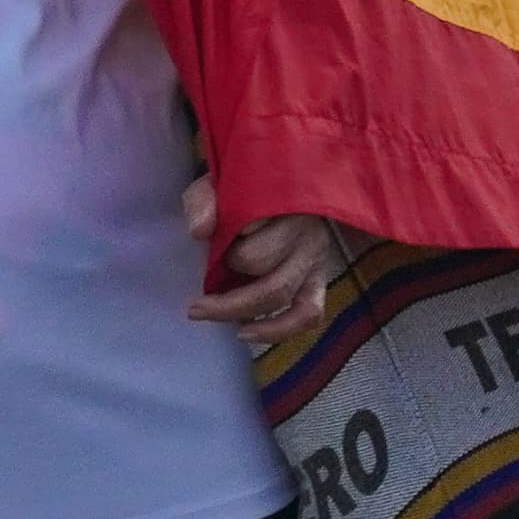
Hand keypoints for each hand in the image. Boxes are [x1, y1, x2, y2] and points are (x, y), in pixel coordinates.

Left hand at [183, 175, 343, 347]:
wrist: (284, 189)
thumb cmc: (247, 193)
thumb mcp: (217, 185)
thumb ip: (203, 199)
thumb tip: (200, 231)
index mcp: (283, 202)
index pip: (245, 227)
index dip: (221, 240)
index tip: (208, 236)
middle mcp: (305, 230)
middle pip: (257, 261)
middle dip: (222, 275)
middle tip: (201, 282)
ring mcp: (315, 258)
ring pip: (279, 292)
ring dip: (237, 307)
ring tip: (205, 311)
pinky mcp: (319, 281)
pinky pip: (308, 313)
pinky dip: (278, 330)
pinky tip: (246, 333)